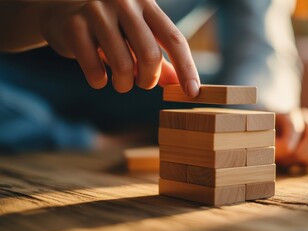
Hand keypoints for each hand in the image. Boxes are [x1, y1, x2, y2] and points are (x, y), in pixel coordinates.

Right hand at [39, 0, 199, 94]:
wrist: (60, 8)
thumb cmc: (109, 26)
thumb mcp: (137, 35)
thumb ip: (158, 57)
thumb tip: (180, 85)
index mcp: (146, 4)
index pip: (174, 39)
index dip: (187, 68)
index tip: (193, 93)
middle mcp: (124, 2)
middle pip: (150, 55)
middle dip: (149, 80)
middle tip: (142, 84)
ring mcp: (97, 11)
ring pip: (123, 65)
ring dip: (124, 84)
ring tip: (121, 83)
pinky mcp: (73, 25)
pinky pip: (94, 68)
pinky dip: (99, 81)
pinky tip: (99, 78)